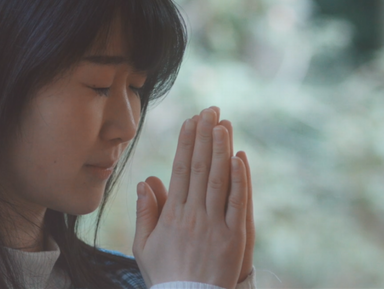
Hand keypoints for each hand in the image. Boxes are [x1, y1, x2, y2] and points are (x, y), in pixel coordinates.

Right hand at [133, 107, 247, 288]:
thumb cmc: (165, 275)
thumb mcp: (144, 246)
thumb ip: (145, 212)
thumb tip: (146, 181)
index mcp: (171, 215)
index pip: (180, 171)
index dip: (186, 144)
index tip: (190, 122)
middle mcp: (193, 216)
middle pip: (200, 169)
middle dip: (205, 137)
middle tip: (210, 111)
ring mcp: (215, 226)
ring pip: (219, 181)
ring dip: (221, 150)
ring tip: (223, 125)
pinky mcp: (234, 238)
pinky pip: (237, 204)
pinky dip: (239, 181)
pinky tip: (239, 159)